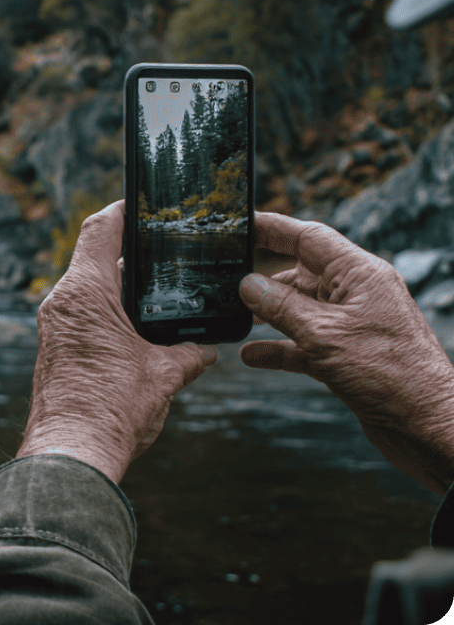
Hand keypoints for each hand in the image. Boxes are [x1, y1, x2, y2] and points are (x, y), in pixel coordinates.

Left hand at [15, 199, 216, 483]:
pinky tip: (138, 331)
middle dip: (131, 256)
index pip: (100, 229)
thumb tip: (206, 350)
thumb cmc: (113, 409)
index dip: (123, 210)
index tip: (143, 202)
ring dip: (120, 289)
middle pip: (95, 258)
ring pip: (89, 290)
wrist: (72, 454)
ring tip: (158, 294)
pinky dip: (109, 314)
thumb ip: (190, 353)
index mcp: (84, 293)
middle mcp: (62, 303)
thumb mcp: (165, 374)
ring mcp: (54, 327)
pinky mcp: (54, 350)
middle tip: (165, 253)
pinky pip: (82, 316)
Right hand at [239, 212, 453, 494]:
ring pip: (299, 308)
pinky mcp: (346, 355)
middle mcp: (357, 294)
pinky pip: (303, 343)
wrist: (424, 424)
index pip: (309, 237)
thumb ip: (281, 306)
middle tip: (226, 275)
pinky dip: (278, 347)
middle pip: (301, 272)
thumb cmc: (388, 373)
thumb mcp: (323, 333)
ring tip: (236, 315)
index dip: (273, 228)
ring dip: (268, 313)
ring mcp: (351, 325)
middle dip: (264, 275)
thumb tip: (248, 284)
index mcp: (359, 274)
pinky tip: (252, 354)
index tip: (241, 224)